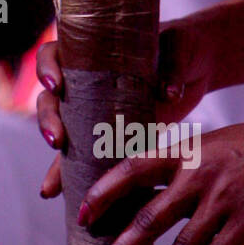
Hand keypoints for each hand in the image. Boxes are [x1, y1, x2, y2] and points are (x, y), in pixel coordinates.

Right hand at [36, 17, 214, 198]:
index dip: (47, 69)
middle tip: (57, 139)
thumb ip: (170, 68)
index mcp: (91, 52)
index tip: (57, 86)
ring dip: (55, 159)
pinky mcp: (111, 133)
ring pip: (63, 132)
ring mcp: (95, 109)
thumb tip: (169, 92)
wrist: (196, 64)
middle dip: (48, 120)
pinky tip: (63, 198)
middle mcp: (84, 82)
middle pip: (50, 99)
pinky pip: (87, 156)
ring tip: (53, 187)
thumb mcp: (176, 50)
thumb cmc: (180, 46)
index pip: (53, 55)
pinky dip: (75, 177)